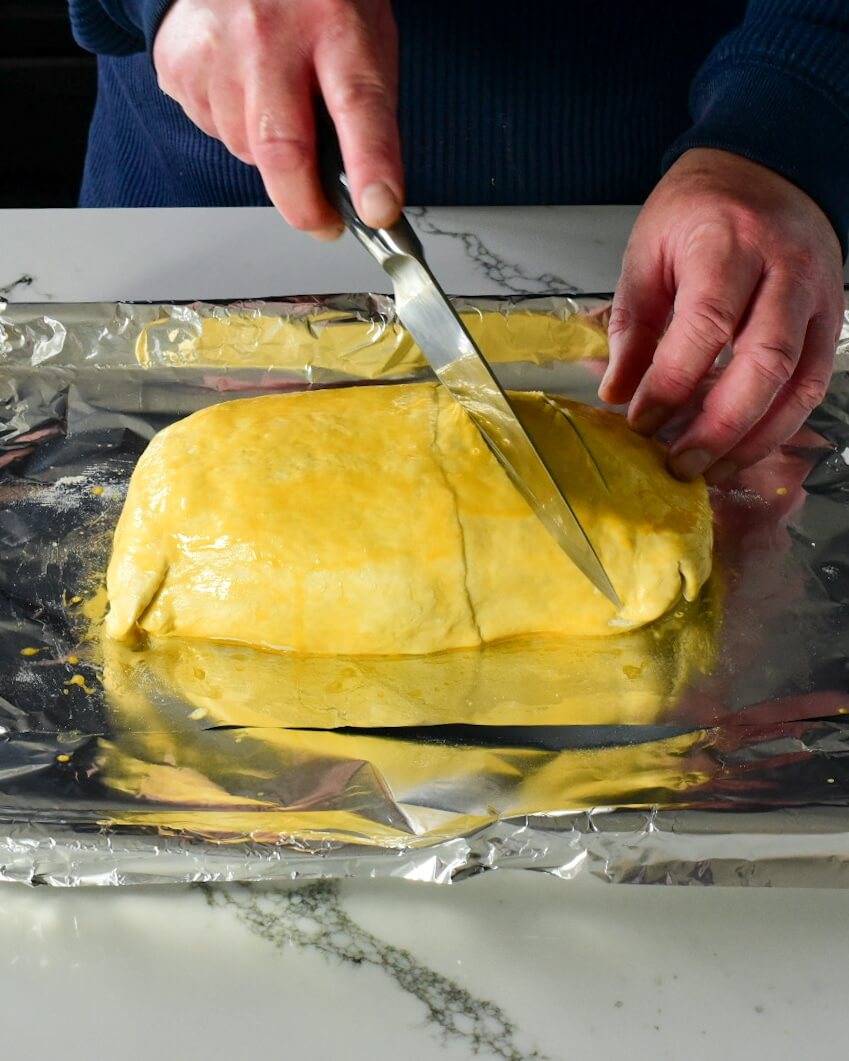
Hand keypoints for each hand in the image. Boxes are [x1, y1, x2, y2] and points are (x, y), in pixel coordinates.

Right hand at [153, 0, 402, 237]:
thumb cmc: (313, 1)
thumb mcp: (362, 35)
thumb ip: (366, 108)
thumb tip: (366, 190)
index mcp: (334, 22)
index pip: (359, 106)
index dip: (371, 166)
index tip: (378, 211)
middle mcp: (270, 34)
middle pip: (283, 148)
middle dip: (306, 205)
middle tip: (325, 223)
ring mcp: (219, 49)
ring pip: (246, 149)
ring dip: (269, 158)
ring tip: (280, 111)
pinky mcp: (180, 64)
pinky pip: (214, 130)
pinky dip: (234, 128)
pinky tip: (244, 90)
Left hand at [600, 148, 844, 481]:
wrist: (766, 166)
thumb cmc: (700, 209)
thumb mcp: (647, 251)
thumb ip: (631, 323)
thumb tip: (617, 391)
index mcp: (729, 243)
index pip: (705, 327)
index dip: (672, 385)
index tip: (640, 421)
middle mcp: (785, 269)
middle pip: (764, 363)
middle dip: (719, 426)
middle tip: (680, 464)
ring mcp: (818, 295)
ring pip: (798, 383)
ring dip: (755, 439)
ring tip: (711, 470)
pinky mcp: (832, 318)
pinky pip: (814, 383)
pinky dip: (780, 424)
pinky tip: (744, 447)